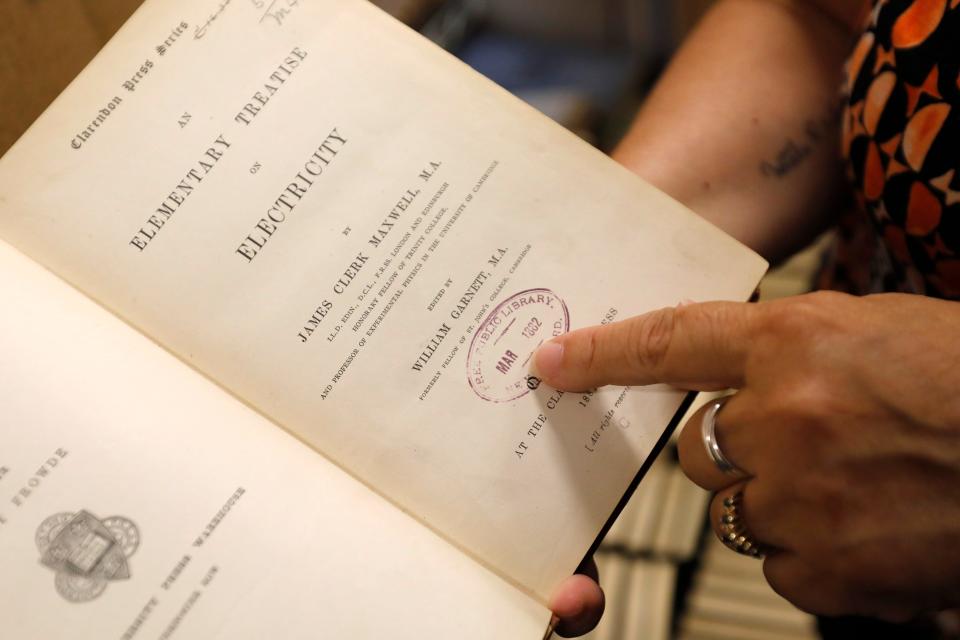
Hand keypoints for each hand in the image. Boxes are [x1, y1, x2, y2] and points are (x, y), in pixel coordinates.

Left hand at [536, 292, 959, 621]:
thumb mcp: (873, 332)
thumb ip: (786, 353)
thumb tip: (720, 383)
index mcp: (798, 341)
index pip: (671, 342)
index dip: (604, 352)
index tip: (553, 361)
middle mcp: (786, 419)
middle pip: (697, 449)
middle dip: (734, 447)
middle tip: (802, 439)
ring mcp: (803, 502)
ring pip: (739, 510)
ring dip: (779, 500)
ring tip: (858, 482)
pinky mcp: (827, 574)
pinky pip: (778, 563)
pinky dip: (811, 550)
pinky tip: (872, 525)